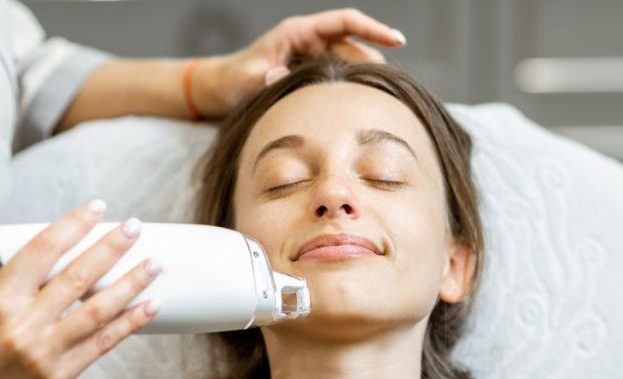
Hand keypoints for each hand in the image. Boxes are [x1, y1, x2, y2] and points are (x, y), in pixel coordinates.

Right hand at [0, 200, 161, 378]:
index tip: (96, 208)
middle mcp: (24, 325)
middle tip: (134, 228)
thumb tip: (68, 257)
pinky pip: (103, 344)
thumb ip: (22, 285)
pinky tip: (150, 306)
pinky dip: (130, 322)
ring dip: (131, 284)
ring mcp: (45, 352)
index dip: (73, 225)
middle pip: (78, 277)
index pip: (42, 250)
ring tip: (153, 264)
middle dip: (111, 248)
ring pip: (99, 310)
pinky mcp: (61, 375)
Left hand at [194, 8, 405, 115]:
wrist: (224, 89)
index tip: (398, 40)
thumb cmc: (234, 79)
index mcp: (299, 32)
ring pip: (352, 67)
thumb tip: (281, 79)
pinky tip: (362, 112)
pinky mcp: (315, 77)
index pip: (346, 22)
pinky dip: (352, 93)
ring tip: (380, 106)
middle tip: (390, 92)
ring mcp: (316, 59)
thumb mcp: (246, 80)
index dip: (374, 29)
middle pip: (356, 48)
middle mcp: (312, 42)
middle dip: (375, 67)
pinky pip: (341, 82)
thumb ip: (264, 80)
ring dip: (364, 83)